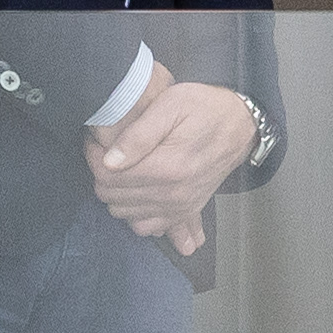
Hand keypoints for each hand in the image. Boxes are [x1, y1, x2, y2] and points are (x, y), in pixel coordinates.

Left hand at [87, 73, 257, 258]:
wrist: (240, 124)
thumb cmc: (204, 108)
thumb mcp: (171, 105)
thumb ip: (138, 134)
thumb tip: (110, 161)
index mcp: (168, 167)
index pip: (108, 176)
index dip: (93, 158)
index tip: (95, 142)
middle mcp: (174, 194)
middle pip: (112, 197)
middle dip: (101, 174)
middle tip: (105, 152)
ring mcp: (180, 206)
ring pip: (124, 213)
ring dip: (115, 193)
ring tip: (121, 169)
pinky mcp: (185, 211)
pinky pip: (147, 228)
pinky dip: (134, 214)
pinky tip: (135, 193)